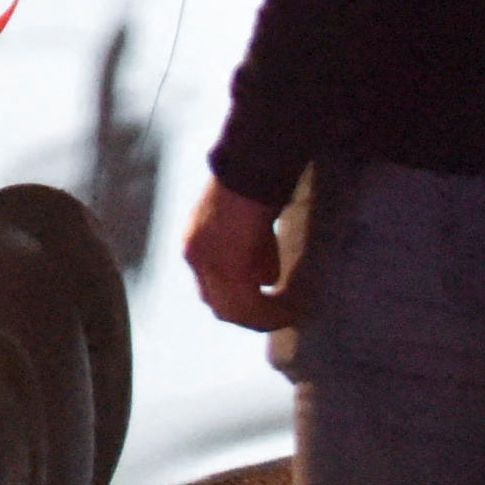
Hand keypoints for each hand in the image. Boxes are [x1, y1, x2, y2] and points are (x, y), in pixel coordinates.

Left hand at [184, 182, 294, 334]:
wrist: (253, 166)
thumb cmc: (254, 188)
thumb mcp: (249, 228)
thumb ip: (253, 255)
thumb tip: (266, 281)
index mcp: (196, 247)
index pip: (212, 292)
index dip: (240, 307)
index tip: (267, 310)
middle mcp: (195, 257)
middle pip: (220, 307)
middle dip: (252, 318)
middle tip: (280, 317)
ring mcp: (207, 262)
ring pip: (233, 310)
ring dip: (263, 317)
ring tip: (288, 314)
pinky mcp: (228, 264)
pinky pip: (248, 303)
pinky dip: (270, 311)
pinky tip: (289, 307)